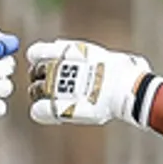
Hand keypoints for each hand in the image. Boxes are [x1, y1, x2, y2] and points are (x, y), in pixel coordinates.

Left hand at [26, 39, 162, 127]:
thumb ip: (94, 55)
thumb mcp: (109, 56)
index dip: (39, 57)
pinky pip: (38, 111)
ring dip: (38, 94)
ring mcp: (57, 88)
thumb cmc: (126, 71)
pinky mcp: (60, 109)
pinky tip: (47, 111)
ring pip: (34, 91)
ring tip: (49, 97)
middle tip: (47, 83)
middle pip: (34, 72)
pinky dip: (41, 111)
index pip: (36, 52)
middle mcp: (57, 67)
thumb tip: (95, 55)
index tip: (45, 62)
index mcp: (67, 51)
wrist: (129, 89)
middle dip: (38, 77)